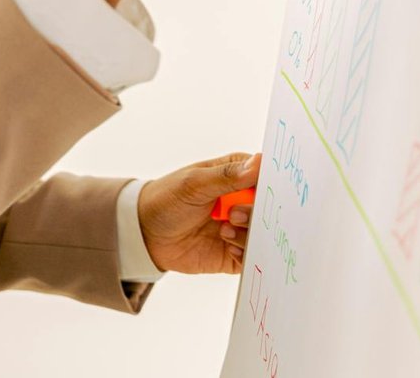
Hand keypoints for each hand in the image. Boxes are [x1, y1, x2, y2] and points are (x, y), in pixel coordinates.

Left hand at [136, 151, 260, 274]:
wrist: (146, 233)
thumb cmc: (167, 198)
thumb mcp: (194, 183)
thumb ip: (227, 175)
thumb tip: (260, 161)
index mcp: (238, 175)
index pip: (268, 177)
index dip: (273, 185)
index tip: (265, 193)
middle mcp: (244, 201)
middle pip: (272, 208)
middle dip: (256, 213)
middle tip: (233, 214)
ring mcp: (242, 228)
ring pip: (266, 234)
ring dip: (248, 234)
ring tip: (223, 231)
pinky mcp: (236, 252)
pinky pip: (254, 257)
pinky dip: (244, 253)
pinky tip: (225, 246)